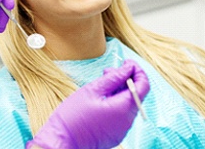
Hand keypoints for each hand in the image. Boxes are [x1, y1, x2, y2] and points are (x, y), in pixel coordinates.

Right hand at [27, 59, 149, 148]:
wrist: (61, 142)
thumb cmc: (73, 116)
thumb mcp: (93, 90)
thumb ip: (114, 78)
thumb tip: (128, 68)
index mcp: (123, 108)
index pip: (143, 86)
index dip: (137, 71)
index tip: (126, 62)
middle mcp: (127, 121)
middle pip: (136, 95)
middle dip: (126, 79)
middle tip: (109, 70)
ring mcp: (122, 130)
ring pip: (128, 104)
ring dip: (120, 91)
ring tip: (102, 84)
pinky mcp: (115, 135)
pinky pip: (122, 115)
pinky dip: (116, 103)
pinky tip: (101, 98)